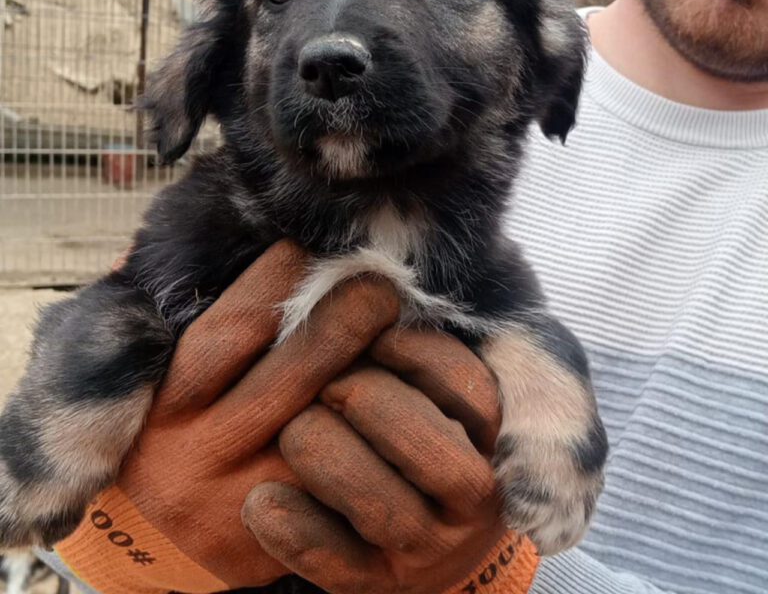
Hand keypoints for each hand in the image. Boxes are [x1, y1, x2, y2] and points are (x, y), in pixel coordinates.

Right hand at [55, 240, 399, 593]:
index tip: (310, 247)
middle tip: (381, 282)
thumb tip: (156, 247)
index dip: (283, 275)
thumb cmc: (152, 437)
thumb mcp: (143, 384)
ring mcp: (254, 494)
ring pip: (336, 417)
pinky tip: (404, 392)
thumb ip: (171, 321)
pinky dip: (379, 426)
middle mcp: (207, 450)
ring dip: (379, 364)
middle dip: (351, 311)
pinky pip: (351, 470)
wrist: (141, 548)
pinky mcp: (294, 528)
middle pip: (299, 364)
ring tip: (402, 326)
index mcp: (166, 403)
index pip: (235, 326)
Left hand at [243, 327, 539, 593]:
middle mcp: (472, 496)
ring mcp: (427, 549)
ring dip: (329, 459)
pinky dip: (296, 531)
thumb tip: (368, 273)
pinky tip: (261, 500)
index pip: (466, 386)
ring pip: (385, 508)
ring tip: (296, 431)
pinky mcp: (378, 585)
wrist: (423, 534)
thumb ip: (416, 343)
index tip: (371, 336)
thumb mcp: (434, 385)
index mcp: (490, 436)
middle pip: (432, 448)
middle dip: (369, 402)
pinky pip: (338, 566)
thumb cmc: (416, 429)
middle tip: (331, 386)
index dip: (410, 351)